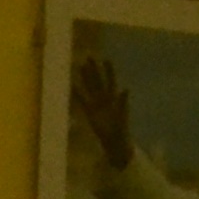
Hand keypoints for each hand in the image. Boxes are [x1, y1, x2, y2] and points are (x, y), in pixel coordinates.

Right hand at [71, 45, 131, 167]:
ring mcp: (96, 104)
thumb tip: (125, 89)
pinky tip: (72, 86)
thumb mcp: (123, 114)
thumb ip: (123, 102)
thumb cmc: (121, 128)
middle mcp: (105, 98)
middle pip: (98, 81)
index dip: (109, 71)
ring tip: (81, 67)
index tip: (106, 59)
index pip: (111, 81)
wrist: (115, 140)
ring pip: (90, 88)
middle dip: (94, 69)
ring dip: (85, 78)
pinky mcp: (89, 112)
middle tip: (89, 57)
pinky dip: (77, 94)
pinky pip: (82, 101)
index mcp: (114, 97)